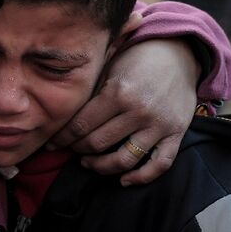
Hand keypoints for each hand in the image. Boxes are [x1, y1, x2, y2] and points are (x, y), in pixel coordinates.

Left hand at [48, 39, 198, 184]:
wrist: (177, 52)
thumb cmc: (137, 58)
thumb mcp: (110, 67)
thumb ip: (93, 93)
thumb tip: (67, 118)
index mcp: (118, 93)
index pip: (82, 124)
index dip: (63, 137)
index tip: (52, 143)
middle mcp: (138, 111)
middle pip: (98, 143)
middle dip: (78, 149)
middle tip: (70, 149)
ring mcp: (159, 125)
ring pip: (124, 159)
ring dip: (102, 166)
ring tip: (89, 163)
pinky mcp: (176, 133)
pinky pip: (160, 164)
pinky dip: (141, 177)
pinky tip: (124, 179)